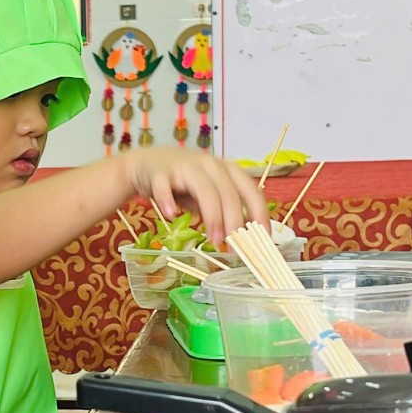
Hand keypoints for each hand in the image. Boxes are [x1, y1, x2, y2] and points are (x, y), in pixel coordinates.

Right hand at [116, 147, 269, 244]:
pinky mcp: (160, 173)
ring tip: (214, 241)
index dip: (260, 214)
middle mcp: (210, 165)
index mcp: (228, 170)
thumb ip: (225, 211)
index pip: (251, 191)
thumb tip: (246, 237)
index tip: (263, 238)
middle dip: (234, 222)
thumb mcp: (210, 195)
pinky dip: (168, 200)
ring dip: (212, 217)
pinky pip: (165, 186)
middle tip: (235, 248)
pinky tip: (171, 215)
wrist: (148, 164)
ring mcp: (186, 167)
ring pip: (205, 190)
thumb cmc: (185, 182)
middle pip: (228, 193)